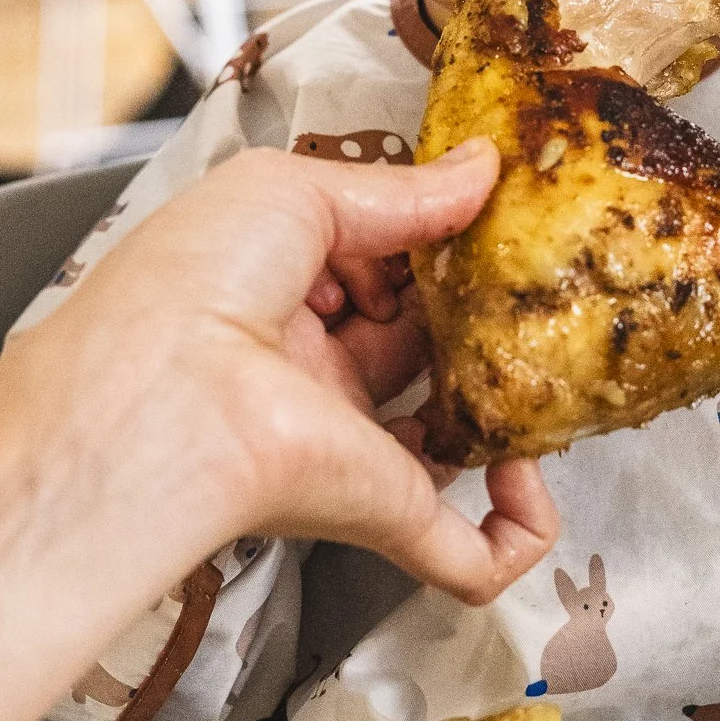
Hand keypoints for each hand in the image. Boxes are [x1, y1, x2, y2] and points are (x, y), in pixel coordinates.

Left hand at [0, 139, 557, 610]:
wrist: (160, 399)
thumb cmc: (192, 282)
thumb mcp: (295, 191)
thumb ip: (398, 189)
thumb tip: (480, 169)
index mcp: (277, 294)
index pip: (373, 270)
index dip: (432, 243)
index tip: (493, 220)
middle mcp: (312, 373)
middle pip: (417, 348)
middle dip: (478, 318)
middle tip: (539, 282)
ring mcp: (351, 447)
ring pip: (452, 439)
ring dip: (509, 412)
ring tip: (558, 362)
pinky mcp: (382, 512)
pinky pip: (469, 552)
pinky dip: (520, 530)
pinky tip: (535, 485)